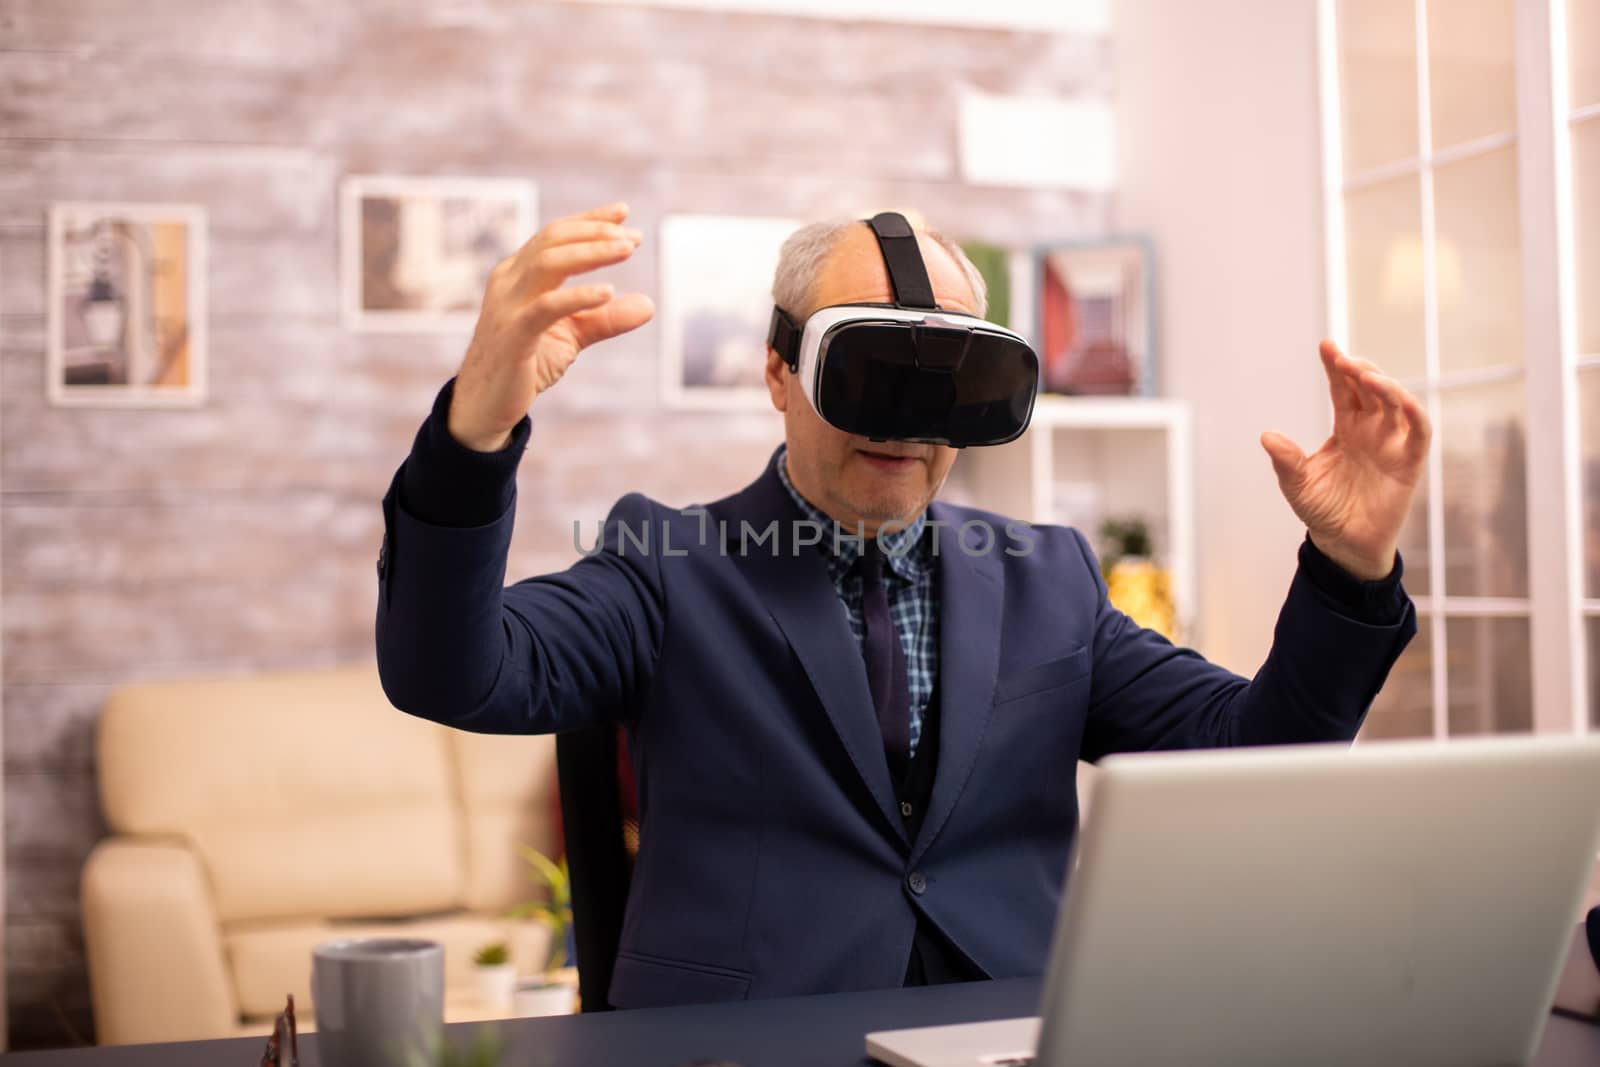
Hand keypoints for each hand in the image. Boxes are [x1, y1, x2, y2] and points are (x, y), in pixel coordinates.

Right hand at [447, 202, 654, 450]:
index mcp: (518, 274)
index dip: (590, 220)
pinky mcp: (513, 335)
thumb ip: (606, 319)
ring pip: (548, 263)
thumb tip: (649, 305)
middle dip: (595, 233)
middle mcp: (509, 281)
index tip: (624, 213)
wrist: (486, 405)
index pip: (554, 235)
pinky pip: (546, 307)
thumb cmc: (526, 364)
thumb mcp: (572, 336)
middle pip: (553, 240)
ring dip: (591, 252)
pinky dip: (578, 295)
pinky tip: (608, 291)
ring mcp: (507, 306)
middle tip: (633, 238)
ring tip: (627, 250)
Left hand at [1260, 340, 1430, 580]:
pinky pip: (1419, 432)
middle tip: (1342, 358)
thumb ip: (1286, 460)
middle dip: (1359, 369)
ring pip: (1396, 402)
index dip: (1336, 367)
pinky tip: (1401, 401)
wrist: (1344, 544)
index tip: (1325, 346)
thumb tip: (1267, 436)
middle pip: (1370, 388)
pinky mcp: (1409, 462)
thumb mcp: (1297, 484)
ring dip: (1384, 385)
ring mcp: (1392, 443)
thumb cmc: (1322, 510)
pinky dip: (1414, 414)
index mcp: (1345, 427)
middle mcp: (1371, 429)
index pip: (1343, 388)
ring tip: (1365, 375)